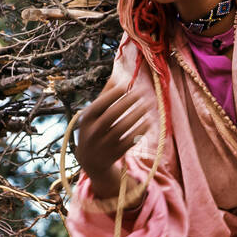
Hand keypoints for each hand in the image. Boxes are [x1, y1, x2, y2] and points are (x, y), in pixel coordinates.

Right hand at [74, 78, 152, 199]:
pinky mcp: (115, 155)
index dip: (112, 94)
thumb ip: (104, 96)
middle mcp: (93, 133)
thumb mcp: (93, 114)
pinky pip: (129, 142)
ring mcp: (104, 145)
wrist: (90, 161)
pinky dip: (140, 131)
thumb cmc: (94, 130)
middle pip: (111, 116)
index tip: (126, 85)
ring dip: (136, 115)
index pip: (99, 105)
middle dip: (127, 102)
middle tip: (143, 92)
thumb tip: (117, 75)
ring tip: (149, 105)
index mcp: (86, 120)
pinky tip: (149, 121)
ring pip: (121, 129)